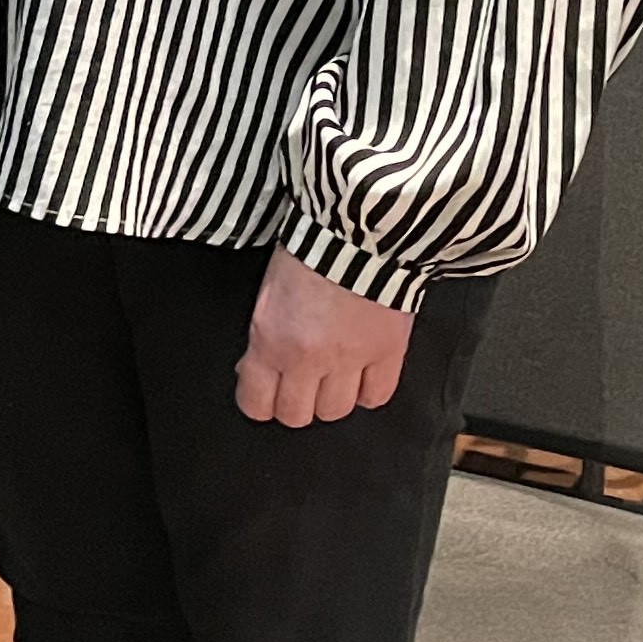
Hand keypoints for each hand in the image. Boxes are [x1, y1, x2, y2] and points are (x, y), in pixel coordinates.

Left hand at [234, 250, 411, 427]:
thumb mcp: (267, 293)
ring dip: (331, 398)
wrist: (357, 226)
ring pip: (335, 411)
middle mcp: (308, 358)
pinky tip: (362, 373)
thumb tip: (256, 365)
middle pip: (297, 415)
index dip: (260, 400)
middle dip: (295, 402)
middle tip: (299, 383)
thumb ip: (263, 336)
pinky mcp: (387, 352)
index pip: (256, 403)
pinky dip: (368, 390)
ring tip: (332, 376)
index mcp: (271, 341)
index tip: (265, 391)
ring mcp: (350, 359)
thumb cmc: (308, 248)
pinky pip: (376, 396)